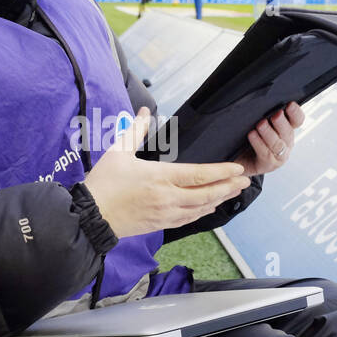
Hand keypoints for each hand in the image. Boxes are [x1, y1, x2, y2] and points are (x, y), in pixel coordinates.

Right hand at [82, 107, 250, 238]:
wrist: (91, 217)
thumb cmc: (103, 184)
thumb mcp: (118, 152)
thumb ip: (135, 131)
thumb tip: (145, 113)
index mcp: (160, 177)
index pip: (199, 174)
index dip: (221, 172)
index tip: (237, 168)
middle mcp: (168, 197)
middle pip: (207, 193)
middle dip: (229, 186)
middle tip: (245, 180)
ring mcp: (166, 213)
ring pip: (201, 207)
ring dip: (220, 199)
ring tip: (234, 191)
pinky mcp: (160, 224)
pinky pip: (189, 218)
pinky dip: (203, 212)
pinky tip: (210, 207)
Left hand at [232, 101, 304, 175]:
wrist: (237, 158)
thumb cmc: (247, 138)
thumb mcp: (257, 122)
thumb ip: (264, 113)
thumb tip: (263, 99)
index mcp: (286, 129)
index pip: (297, 120)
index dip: (296, 113)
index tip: (290, 104)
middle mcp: (285, 142)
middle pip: (288, 132)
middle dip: (282, 123)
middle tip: (275, 114)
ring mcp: (278, 156)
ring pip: (278, 144)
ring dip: (269, 133)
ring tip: (260, 124)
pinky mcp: (267, 165)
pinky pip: (265, 153)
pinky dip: (258, 143)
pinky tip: (252, 135)